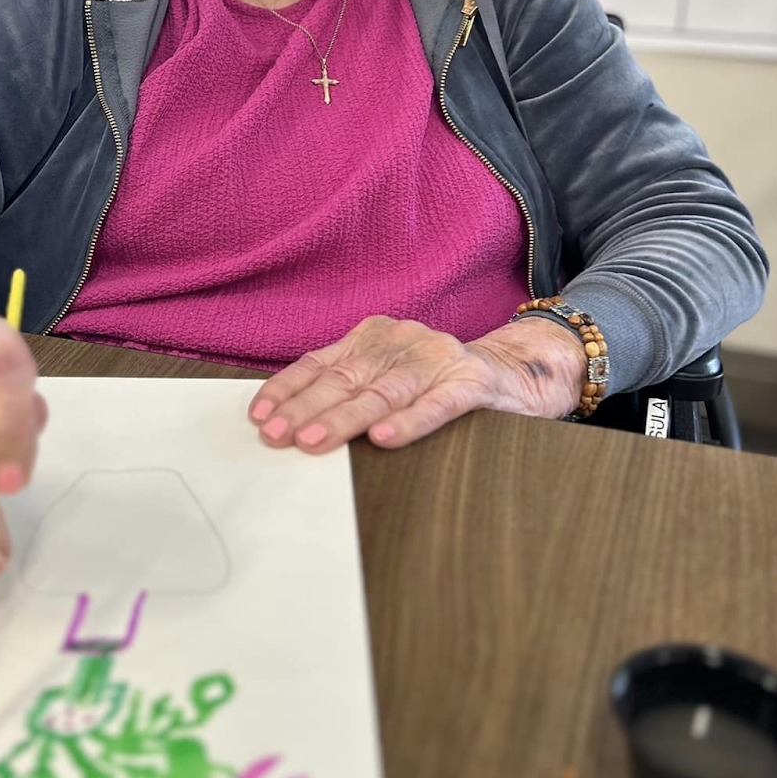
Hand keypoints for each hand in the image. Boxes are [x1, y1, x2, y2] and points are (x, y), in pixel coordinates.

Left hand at [247, 314, 584, 451]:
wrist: (518, 373)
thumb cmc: (438, 383)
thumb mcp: (388, 375)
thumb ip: (348, 388)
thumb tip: (287, 422)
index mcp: (374, 337)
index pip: (319, 363)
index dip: (287, 389)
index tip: (258, 416)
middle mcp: (401, 340)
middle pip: (345, 379)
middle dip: (305, 408)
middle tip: (276, 435)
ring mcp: (437, 359)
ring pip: (383, 391)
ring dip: (345, 418)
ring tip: (313, 440)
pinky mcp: (472, 383)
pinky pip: (435, 405)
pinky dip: (407, 421)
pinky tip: (382, 438)